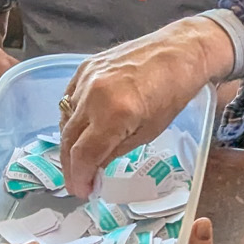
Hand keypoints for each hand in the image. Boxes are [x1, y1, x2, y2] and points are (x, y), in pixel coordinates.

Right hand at [59, 17, 234, 197]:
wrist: (178, 51)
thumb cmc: (173, 94)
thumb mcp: (148, 132)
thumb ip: (114, 151)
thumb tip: (94, 169)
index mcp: (114, 114)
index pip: (83, 155)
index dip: (79, 178)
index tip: (81, 192)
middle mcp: (93, 95)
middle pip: (68, 140)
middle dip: (70, 166)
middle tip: (77, 182)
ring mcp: (86, 78)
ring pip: (65, 120)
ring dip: (68, 143)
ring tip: (79, 159)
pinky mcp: (85, 67)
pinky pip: (68, 100)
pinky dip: (71, 119)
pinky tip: (80, 129)